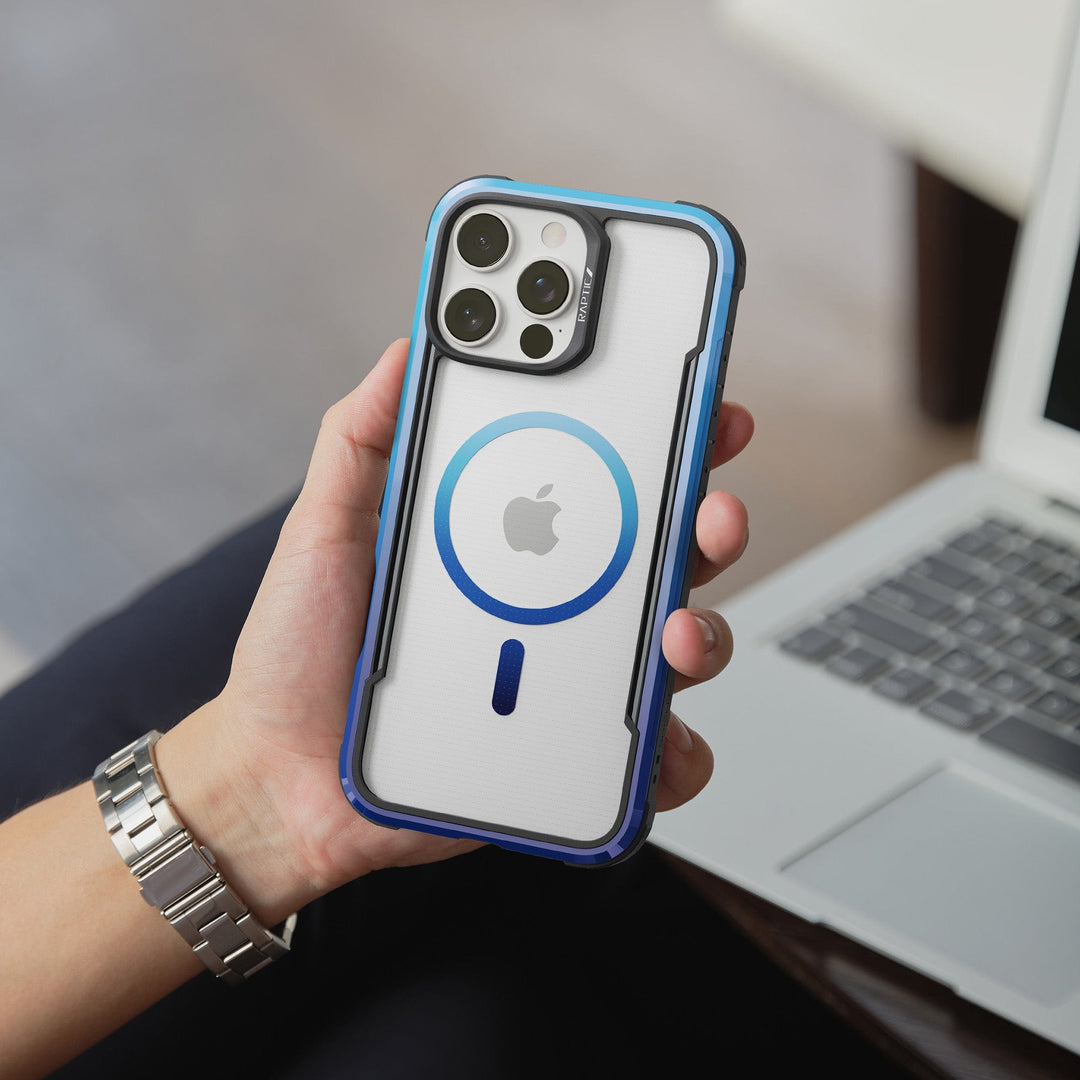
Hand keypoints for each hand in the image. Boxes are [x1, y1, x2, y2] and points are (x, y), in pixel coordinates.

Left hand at [157, 339, 752, 924]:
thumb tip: (409, 349)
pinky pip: (648, 758)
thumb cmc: (298, 655)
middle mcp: (550, 610)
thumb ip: (361, 439)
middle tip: (711, 509)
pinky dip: (674, 751)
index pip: (602, 482)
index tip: (691, 399)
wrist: (278, 780)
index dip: (659, 438)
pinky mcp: (564, 758)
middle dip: (710, 522)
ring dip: (703, 631)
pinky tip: (654, 742)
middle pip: (661, 557)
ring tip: (674, 631)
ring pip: (674, 649)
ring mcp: (563, 683)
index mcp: (506, 548)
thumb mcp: (322, 530)